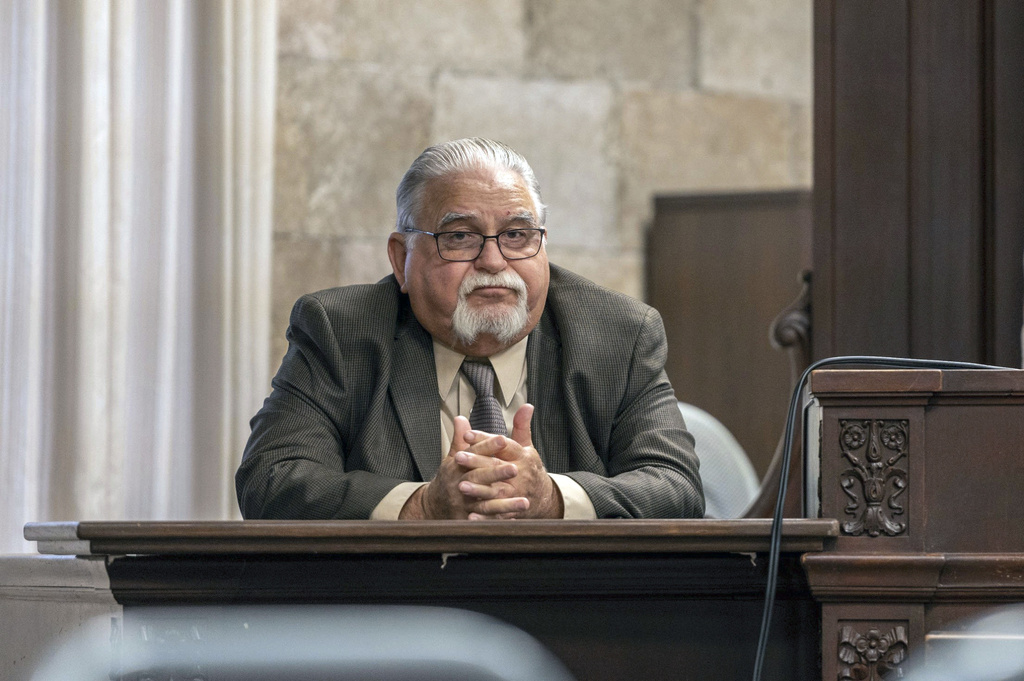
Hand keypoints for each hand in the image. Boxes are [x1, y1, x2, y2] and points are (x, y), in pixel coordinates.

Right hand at [398, 415, 521, 518]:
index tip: (502, 439)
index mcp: (456, 465)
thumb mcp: (453, 457)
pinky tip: (514, 519)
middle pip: (479, 477)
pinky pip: (486, 519)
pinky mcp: (466, 518)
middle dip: (497, 473)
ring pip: (485, 501)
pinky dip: (499, 520)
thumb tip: (460, 418)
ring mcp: (462, 502)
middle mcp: (458, 483)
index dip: (488, 446)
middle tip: (515, 469)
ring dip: (505, 503)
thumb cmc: (449, 478)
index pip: (473, 453)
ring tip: (525, 502)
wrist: (434, 505)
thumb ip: (461, 439)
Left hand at [459, 404, 563, 519]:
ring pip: (497, 492)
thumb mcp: (527, 446)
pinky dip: (485, 518)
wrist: (544, 497)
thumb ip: (522, 427)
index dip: (486, 439)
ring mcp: (518, 494)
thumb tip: (527, 405)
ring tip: (461, 487)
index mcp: (523, 456)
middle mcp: (521, 475)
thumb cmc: (530, 468)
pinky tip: (470, 517)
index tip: (467, 434)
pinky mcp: (513, 511)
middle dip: (477, 462)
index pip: (503, 445)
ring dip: (479, 490)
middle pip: (497, 467)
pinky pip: (498, 515)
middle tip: (458, 457)